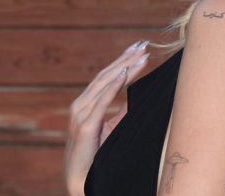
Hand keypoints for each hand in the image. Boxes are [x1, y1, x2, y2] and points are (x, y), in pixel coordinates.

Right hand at [63, 40, 151, 195]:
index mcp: (88, 104)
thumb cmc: (99, 156)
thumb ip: (124, 110)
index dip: (123, 61)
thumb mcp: (115, 128)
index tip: (139, 48)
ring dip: (124, 67)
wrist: (84, 182)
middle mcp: (82, 105)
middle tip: (143, 44)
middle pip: (107, 75)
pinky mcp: (85, 126)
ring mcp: (81, 114)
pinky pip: (101, 101)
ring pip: (105, 83)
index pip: (108, 77)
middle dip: (126, 58)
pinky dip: (113, 86)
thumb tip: (141, 94)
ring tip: (141, 55)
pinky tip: (124, 73)